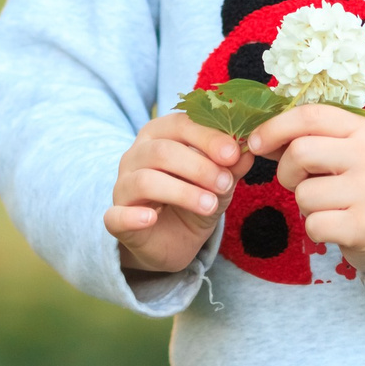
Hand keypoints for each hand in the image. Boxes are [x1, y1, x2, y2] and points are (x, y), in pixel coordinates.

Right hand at [106, 112, 241, 274]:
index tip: (233, 153)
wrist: (174, 241)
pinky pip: (116, 215)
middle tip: (226, 184)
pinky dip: (132, 216)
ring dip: (181, 192)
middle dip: (198, 166)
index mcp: (160, 135)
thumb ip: (231, 166)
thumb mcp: (219, 183)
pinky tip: (151, 218)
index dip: (207, 136)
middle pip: (162, 151)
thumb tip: (249, 149)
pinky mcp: (116, 219)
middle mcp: (136, 155)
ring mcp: (123, 186)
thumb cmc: (193, 200)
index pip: (180, 124)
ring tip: (210, 205)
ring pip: (145, 180)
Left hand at [251, 105, 364, 277]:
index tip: (255, 143)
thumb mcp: (336, 152)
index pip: (309, 116)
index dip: (274, 127)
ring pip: (304, 194)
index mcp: (361, 129)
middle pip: (300, 153)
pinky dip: (315, 229)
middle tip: (302, 182)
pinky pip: (314, 225)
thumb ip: (300, 139)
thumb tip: (255, 137)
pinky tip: (336, 225)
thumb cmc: (352, 183)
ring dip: (305, 204)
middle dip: (288, 172)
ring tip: (328, 205)